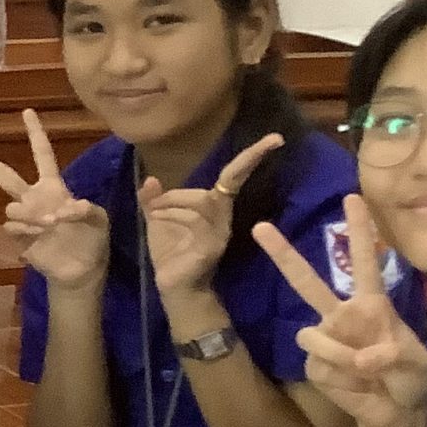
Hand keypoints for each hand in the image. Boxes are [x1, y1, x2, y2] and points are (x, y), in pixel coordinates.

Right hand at [0, 109, 108, 291]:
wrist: (81, 271)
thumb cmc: (92, 240)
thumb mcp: (98, 219)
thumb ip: (85, 209)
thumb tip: (63, 209)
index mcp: (54, 187)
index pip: (42, 154)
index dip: (35, 133)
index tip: (27, 112)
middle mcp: (34, 198)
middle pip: (3, 175)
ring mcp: (25, 218)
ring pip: (11, 206)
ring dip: (30, 213)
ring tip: (50, 224)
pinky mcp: (19, 237)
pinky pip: (12, 226)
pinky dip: (27, 230)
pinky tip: (40, 238)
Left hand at [139, 133, 282, 296]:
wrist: (174, 288)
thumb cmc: (170, 253)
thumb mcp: (157, 222)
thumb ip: (153, 201)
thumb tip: (151, 178)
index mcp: (214, 208)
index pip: (235, 177)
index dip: (252, 157)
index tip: (275, 138)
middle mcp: (224, 218)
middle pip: (210, 190)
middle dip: (175, 195)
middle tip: (153, 206)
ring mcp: (221, 233)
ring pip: (201, 203)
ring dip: (170, 206)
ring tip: (154, 218)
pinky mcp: (213, 246)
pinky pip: (195, 222)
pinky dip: (173, 218)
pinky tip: (159, 226)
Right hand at [257, 192, 426, 426]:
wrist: (399, 413)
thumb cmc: (413, 379)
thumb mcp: (416, 366)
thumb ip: (392, 356)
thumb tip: (364, 358)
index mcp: (371, 305)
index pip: (365, 262)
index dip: (360, 231)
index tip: (352, 197)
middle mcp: (342, 316)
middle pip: (307, 282)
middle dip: (283, 255)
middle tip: (259, 226)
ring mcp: (326, 340)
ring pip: (313, 336)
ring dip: (341, 356)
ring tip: (367, 373)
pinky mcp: (315, 366)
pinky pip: (320, 365)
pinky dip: (343, 380)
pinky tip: (358, 387)